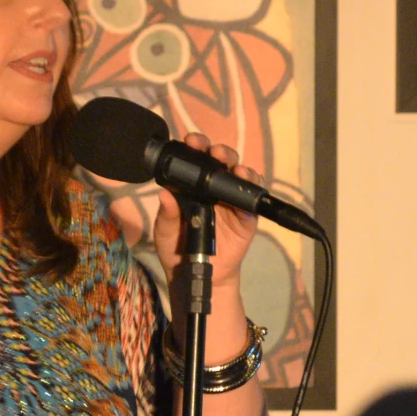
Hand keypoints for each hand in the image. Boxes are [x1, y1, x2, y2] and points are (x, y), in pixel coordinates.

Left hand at [150, 134, 258, 294]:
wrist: (197, 274)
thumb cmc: (177, 248)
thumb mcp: (165, 231)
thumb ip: (166, 214)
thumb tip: (164, 194)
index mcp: (192, 185)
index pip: (195, 160)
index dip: (195, 147)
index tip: (190, 141)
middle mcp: (213, 188)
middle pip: (221, 161)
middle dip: (219, 151)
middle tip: (213, 152)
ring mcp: (232, 200)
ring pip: (240, 175)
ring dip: (238, 166)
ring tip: (232, 167)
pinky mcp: (246, 216)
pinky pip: (252, 199)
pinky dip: (251, 188)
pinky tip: (246, 182)